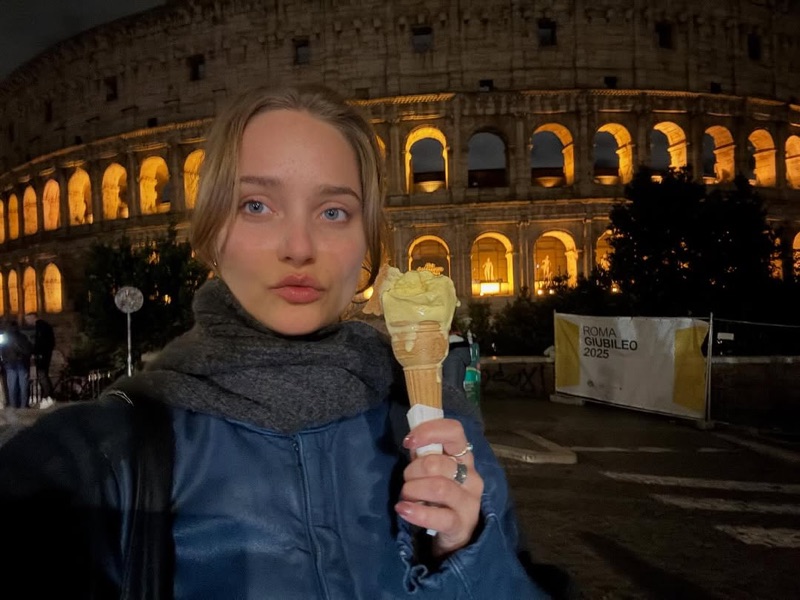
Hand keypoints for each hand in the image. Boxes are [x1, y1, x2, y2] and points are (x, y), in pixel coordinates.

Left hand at [395, 419, 483, 556]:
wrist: (456, 535)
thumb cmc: (441, 497)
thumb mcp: (434, 472)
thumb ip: (425, 455)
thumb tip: (411, 442)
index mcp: (464, 458)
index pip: (454, 431)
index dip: (429, 431)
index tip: (408, 442)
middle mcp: (472, 477)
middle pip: (437, 463)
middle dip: (412, 470)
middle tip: (407, 480)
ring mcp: (469, 502)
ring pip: (438, 487)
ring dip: (413, 490)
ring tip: (406, 496)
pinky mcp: (462, 525)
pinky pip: (439, 517)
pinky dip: (416, 512)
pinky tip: (404, 510)